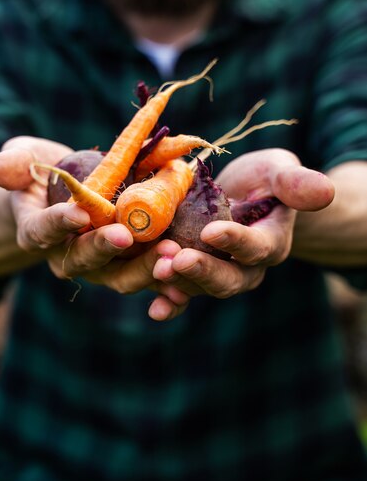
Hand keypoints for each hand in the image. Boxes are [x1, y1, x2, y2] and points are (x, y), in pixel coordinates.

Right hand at [0, 136, 189, 316]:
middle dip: (106, 249)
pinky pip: (146, 284)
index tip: (79, 213)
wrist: (68, 198)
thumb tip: (1, 169)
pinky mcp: (129, 268)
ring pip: (120, 277)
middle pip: (85, 260)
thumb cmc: (43, 174)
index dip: (58, 224)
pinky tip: (184, 290)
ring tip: (170, 254)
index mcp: (37, 231)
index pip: (42, 231)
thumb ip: (13, 163)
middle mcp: (67, 256)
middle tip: (127, 235)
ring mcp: (100, 267)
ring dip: (144, 269)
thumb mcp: (24, 159)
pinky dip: (164, 290)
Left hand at [151, 148, 334, 313]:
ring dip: (178, 282)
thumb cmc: (263, 180)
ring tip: (156, 267)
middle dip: (202, 272)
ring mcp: (219, 274)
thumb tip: (323, 191)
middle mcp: (246, 268)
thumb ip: (295, 183)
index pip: (256, 247)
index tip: (211, 232)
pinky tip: (156, 309)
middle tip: (177, 260)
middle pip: (228, 280)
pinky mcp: (195, 275)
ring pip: (200, 287)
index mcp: (271, 242)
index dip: (235, 242)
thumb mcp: (279, 171)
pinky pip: (184, 295)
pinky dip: (170, 303)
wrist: (242, 196)